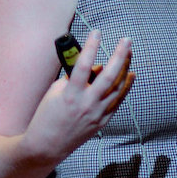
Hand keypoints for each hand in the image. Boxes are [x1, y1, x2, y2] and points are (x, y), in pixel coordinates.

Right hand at [24, 29, 134, 163]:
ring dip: (125, 69)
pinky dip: (125, 87)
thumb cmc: (47, 116)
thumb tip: (92, 67)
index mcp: (71, 95)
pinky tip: (130, 75)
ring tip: (129, 53)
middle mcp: (87, 104)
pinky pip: (118, 101)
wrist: (47, 145)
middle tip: (126, 40)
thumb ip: (73, 78)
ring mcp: (97, 114)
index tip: (97, 32)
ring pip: (118, 88)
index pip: (83, 65)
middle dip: (119, 56)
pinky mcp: (102, 122)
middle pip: (109, 76)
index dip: (91, 46)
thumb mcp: (55, 92)